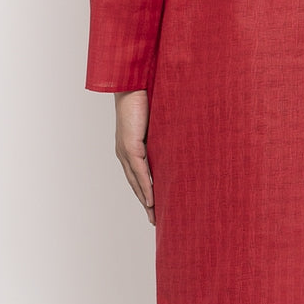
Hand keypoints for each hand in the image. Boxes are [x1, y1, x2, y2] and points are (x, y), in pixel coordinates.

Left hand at [114, 90, 154, 224]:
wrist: (133, 83)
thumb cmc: (146, 98)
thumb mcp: (157, 121)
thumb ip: (164, 134)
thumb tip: (179, 140)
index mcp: (129, 147)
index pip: (137, 176)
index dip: (145, 192)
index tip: (154, 207)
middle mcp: (124, 152)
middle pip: (135, 184)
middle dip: (145, 203)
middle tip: (155, 220)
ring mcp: (126, 150)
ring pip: (136, 182)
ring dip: (145, 200)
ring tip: (154, 216)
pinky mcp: (130, 146)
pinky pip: (140, 171)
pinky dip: (146, 186)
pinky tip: (151, 199)